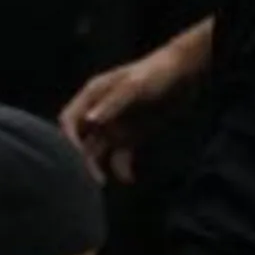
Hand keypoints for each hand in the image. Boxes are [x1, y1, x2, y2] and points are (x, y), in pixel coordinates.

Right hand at [59, 28, 208, 180]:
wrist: (184, 75)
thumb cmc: (156, 73)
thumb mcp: (135, 86)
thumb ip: (112, 103)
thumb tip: (90, 120)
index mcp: (93, 96)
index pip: (70, 120)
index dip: (69, 139)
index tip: (77, 157)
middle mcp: (98, 113)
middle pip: (80, 140)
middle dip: (81, 158)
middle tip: (90, 176)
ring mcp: (114, 126)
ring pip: (97, 152)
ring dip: (98, 167)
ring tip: (103, 182)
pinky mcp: (130, 137)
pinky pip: (119, 157)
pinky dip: (121, 168)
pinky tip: (128, 178)